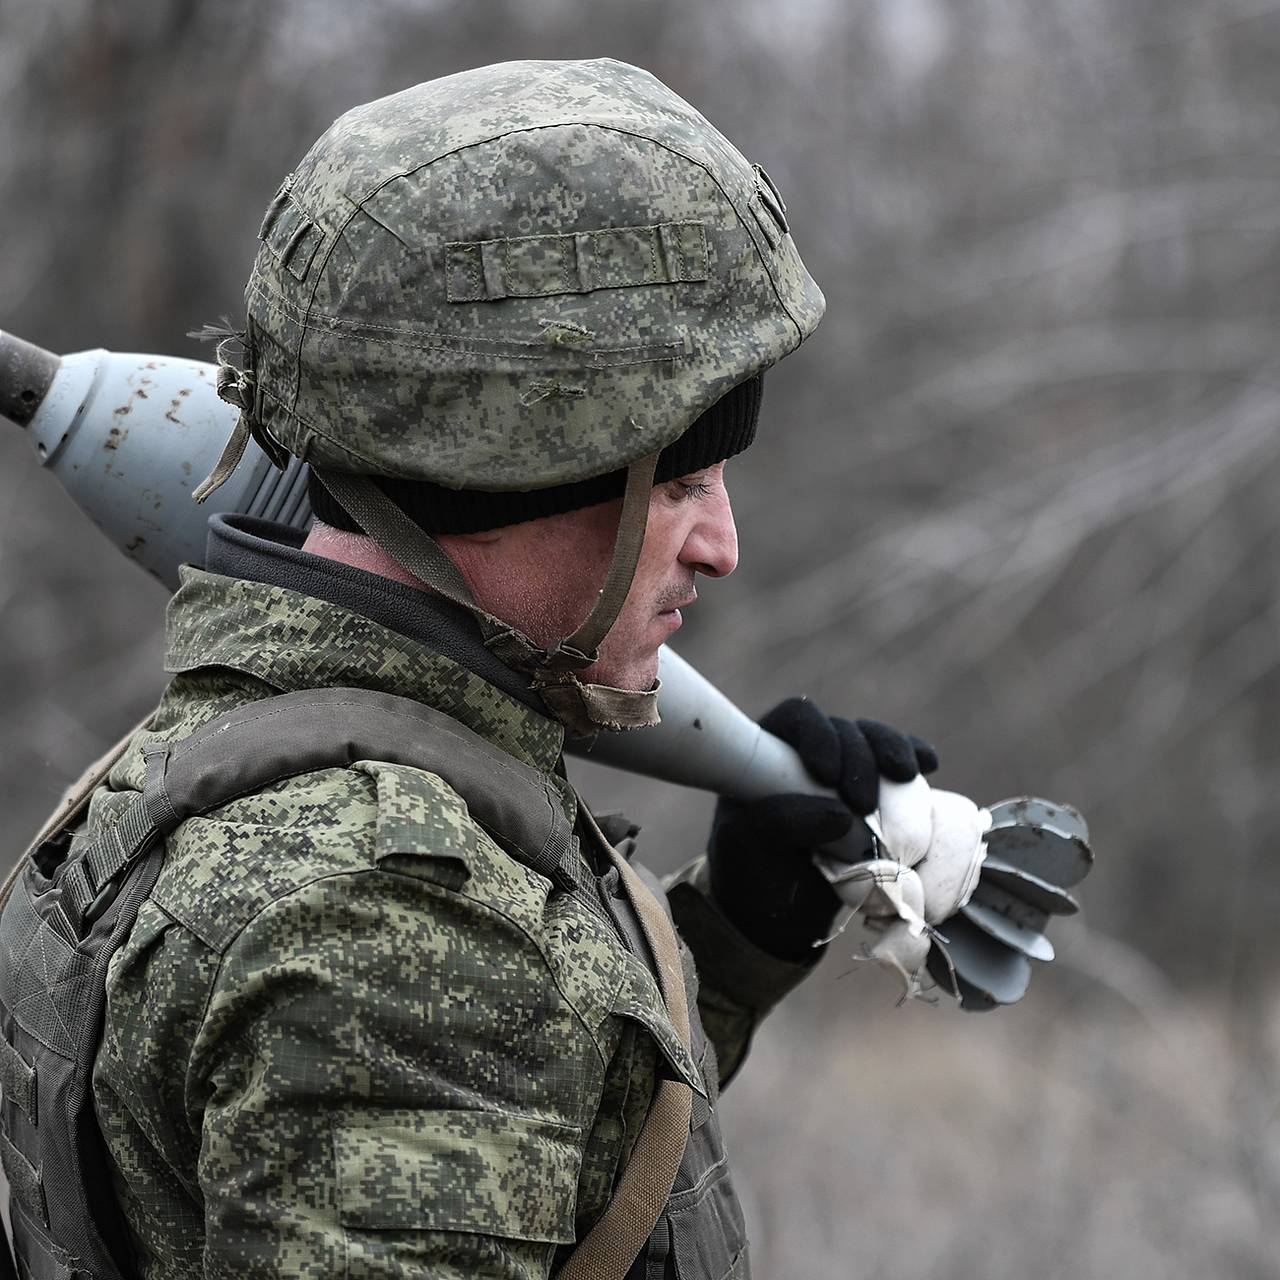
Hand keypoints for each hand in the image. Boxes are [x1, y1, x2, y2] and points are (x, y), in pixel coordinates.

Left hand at [707, 697, 937, 962]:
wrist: (782, 910)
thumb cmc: (754, 870)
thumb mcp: (746, 846)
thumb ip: (781, 823)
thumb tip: (840, 816)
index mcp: (770, 754)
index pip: (797, 720)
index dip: (817, 735)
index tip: (826, 772)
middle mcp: (811, 752)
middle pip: (845, 730)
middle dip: (860, 759)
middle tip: (863, 804)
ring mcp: (849, 768)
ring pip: (877, 741)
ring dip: (893, 753)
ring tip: (905, 776)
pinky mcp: (881, 790)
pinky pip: (903, 763)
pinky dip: (916, 757)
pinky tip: (929, 764)